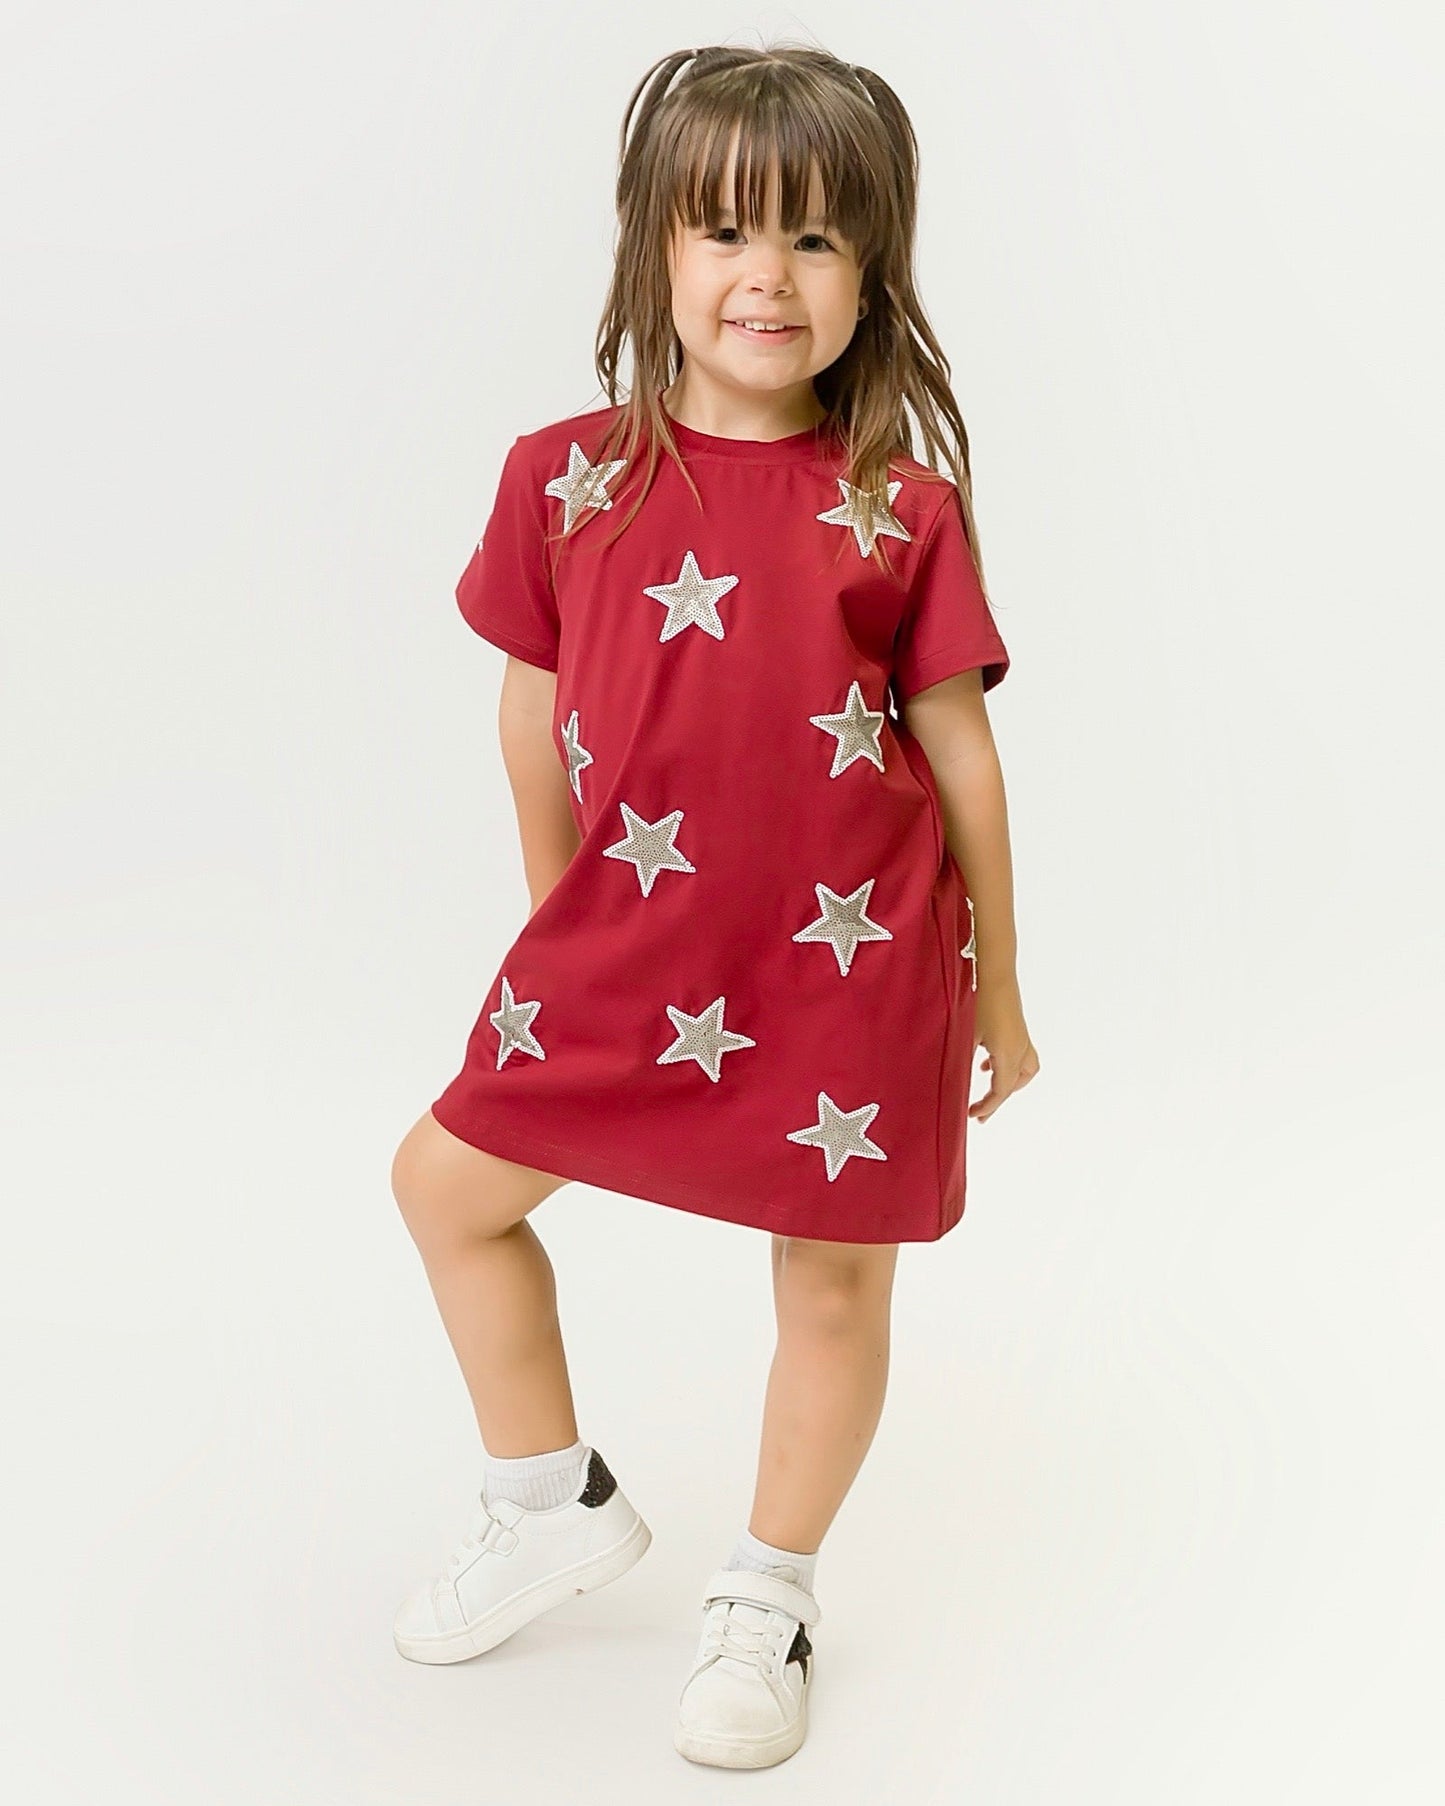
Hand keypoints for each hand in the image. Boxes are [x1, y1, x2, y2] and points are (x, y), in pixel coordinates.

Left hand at [969, 975, 1038, 1121]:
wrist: (994, 969)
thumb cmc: (978, 998)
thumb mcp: (964, 1034)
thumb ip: (960, 1061)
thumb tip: (949, 1084)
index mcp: (1008, 1054)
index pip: (1001, 1091)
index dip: (987, 1107)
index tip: (973, 1116)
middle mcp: (1020, 1048)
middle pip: (1015, 1084)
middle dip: (998, 1098)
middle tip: (980, 1109)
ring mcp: (1022, 1036)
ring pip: (1024, 1070)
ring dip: (1009, 1081)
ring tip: (987, 1082)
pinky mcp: (1018, 1026)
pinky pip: (1020, 1054)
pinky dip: (1007, 1064)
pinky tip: (986, 1058)